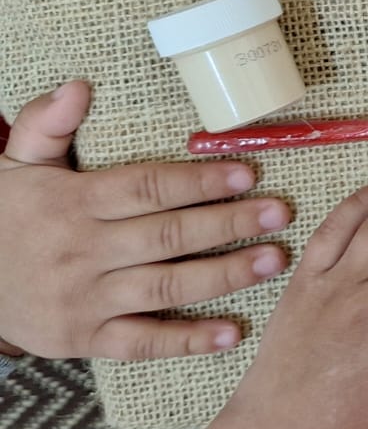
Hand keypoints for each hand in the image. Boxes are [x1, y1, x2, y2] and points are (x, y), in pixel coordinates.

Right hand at [0, 80, 288, 358]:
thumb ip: (47, 124)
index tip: (246, 173)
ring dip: (223, 275)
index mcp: (74, 203)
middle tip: (279, 213)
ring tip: (272, 261)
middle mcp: (82, 251)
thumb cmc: (5, 216)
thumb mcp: (16, 164)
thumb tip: (78, 87)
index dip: (198, 180)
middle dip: (228, 223)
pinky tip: (230, 333)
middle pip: (167, 235)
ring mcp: (84, 299)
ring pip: (164, 285)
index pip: (146, 188)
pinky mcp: (84, 339)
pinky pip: (141, 342)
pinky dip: (186, 340)